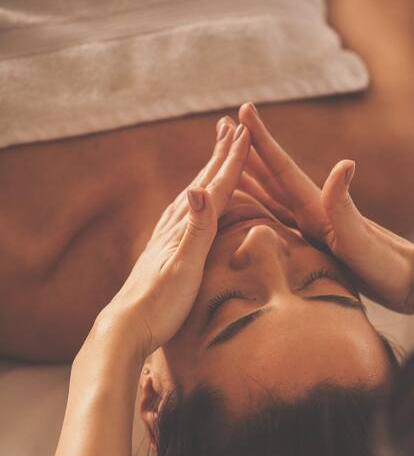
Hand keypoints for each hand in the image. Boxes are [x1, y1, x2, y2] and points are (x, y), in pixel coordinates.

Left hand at [100, 120, 250, 355]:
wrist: (125, 330)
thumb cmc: (158, 306)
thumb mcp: (184, 268)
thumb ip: (195, 230)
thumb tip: (198, 188)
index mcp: (184, 229)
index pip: (214, 188)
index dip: (231, 161)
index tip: (245, 131)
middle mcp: (173, 229)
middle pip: (202, 184)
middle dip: (219, 155)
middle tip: (231, 126)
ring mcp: (165, 240)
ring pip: (191, 197)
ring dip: (206, 174)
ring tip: (215, 156)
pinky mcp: (161, 255)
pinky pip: (181, 217)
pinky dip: (192, 201)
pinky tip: (189, 204)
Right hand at [238, 102, 413, 319]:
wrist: (409, 284)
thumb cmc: (387, 265)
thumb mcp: (361, 239)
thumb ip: (345, 206)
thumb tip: (344, 163)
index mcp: (318, 208)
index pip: (282, 169)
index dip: (261, 140)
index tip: (242, 109)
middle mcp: (314, 212)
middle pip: (272, 176)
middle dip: (247, 151)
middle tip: (222, 127)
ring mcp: (316, 228)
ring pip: (272, 196)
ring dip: (251, 178)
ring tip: (226, 162)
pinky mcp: (317, 246)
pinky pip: (278, 222)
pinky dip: (260, 210)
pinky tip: (251, 211)